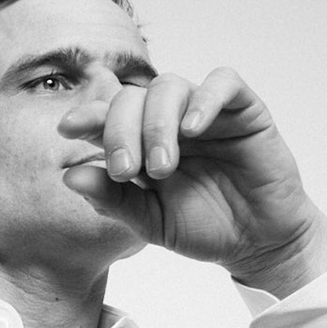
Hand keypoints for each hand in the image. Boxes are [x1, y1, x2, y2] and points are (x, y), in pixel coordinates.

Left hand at [58, 67, 326, 298]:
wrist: (258, 244)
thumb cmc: (204, 228)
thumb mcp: (150, 221)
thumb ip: (112, 199)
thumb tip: (69, 177)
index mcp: (141, 142)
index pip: (108, 116)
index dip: (87, 116)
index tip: (68, 129)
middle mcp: (170, 121)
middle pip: (133, 97)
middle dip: (120, 130)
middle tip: (127, 170)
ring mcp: (205, 113)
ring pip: (170, 86)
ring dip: (157, 122)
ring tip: (161, 166)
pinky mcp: (244, 111)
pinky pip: (224, 83)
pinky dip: (204, 99)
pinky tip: (193, 129)